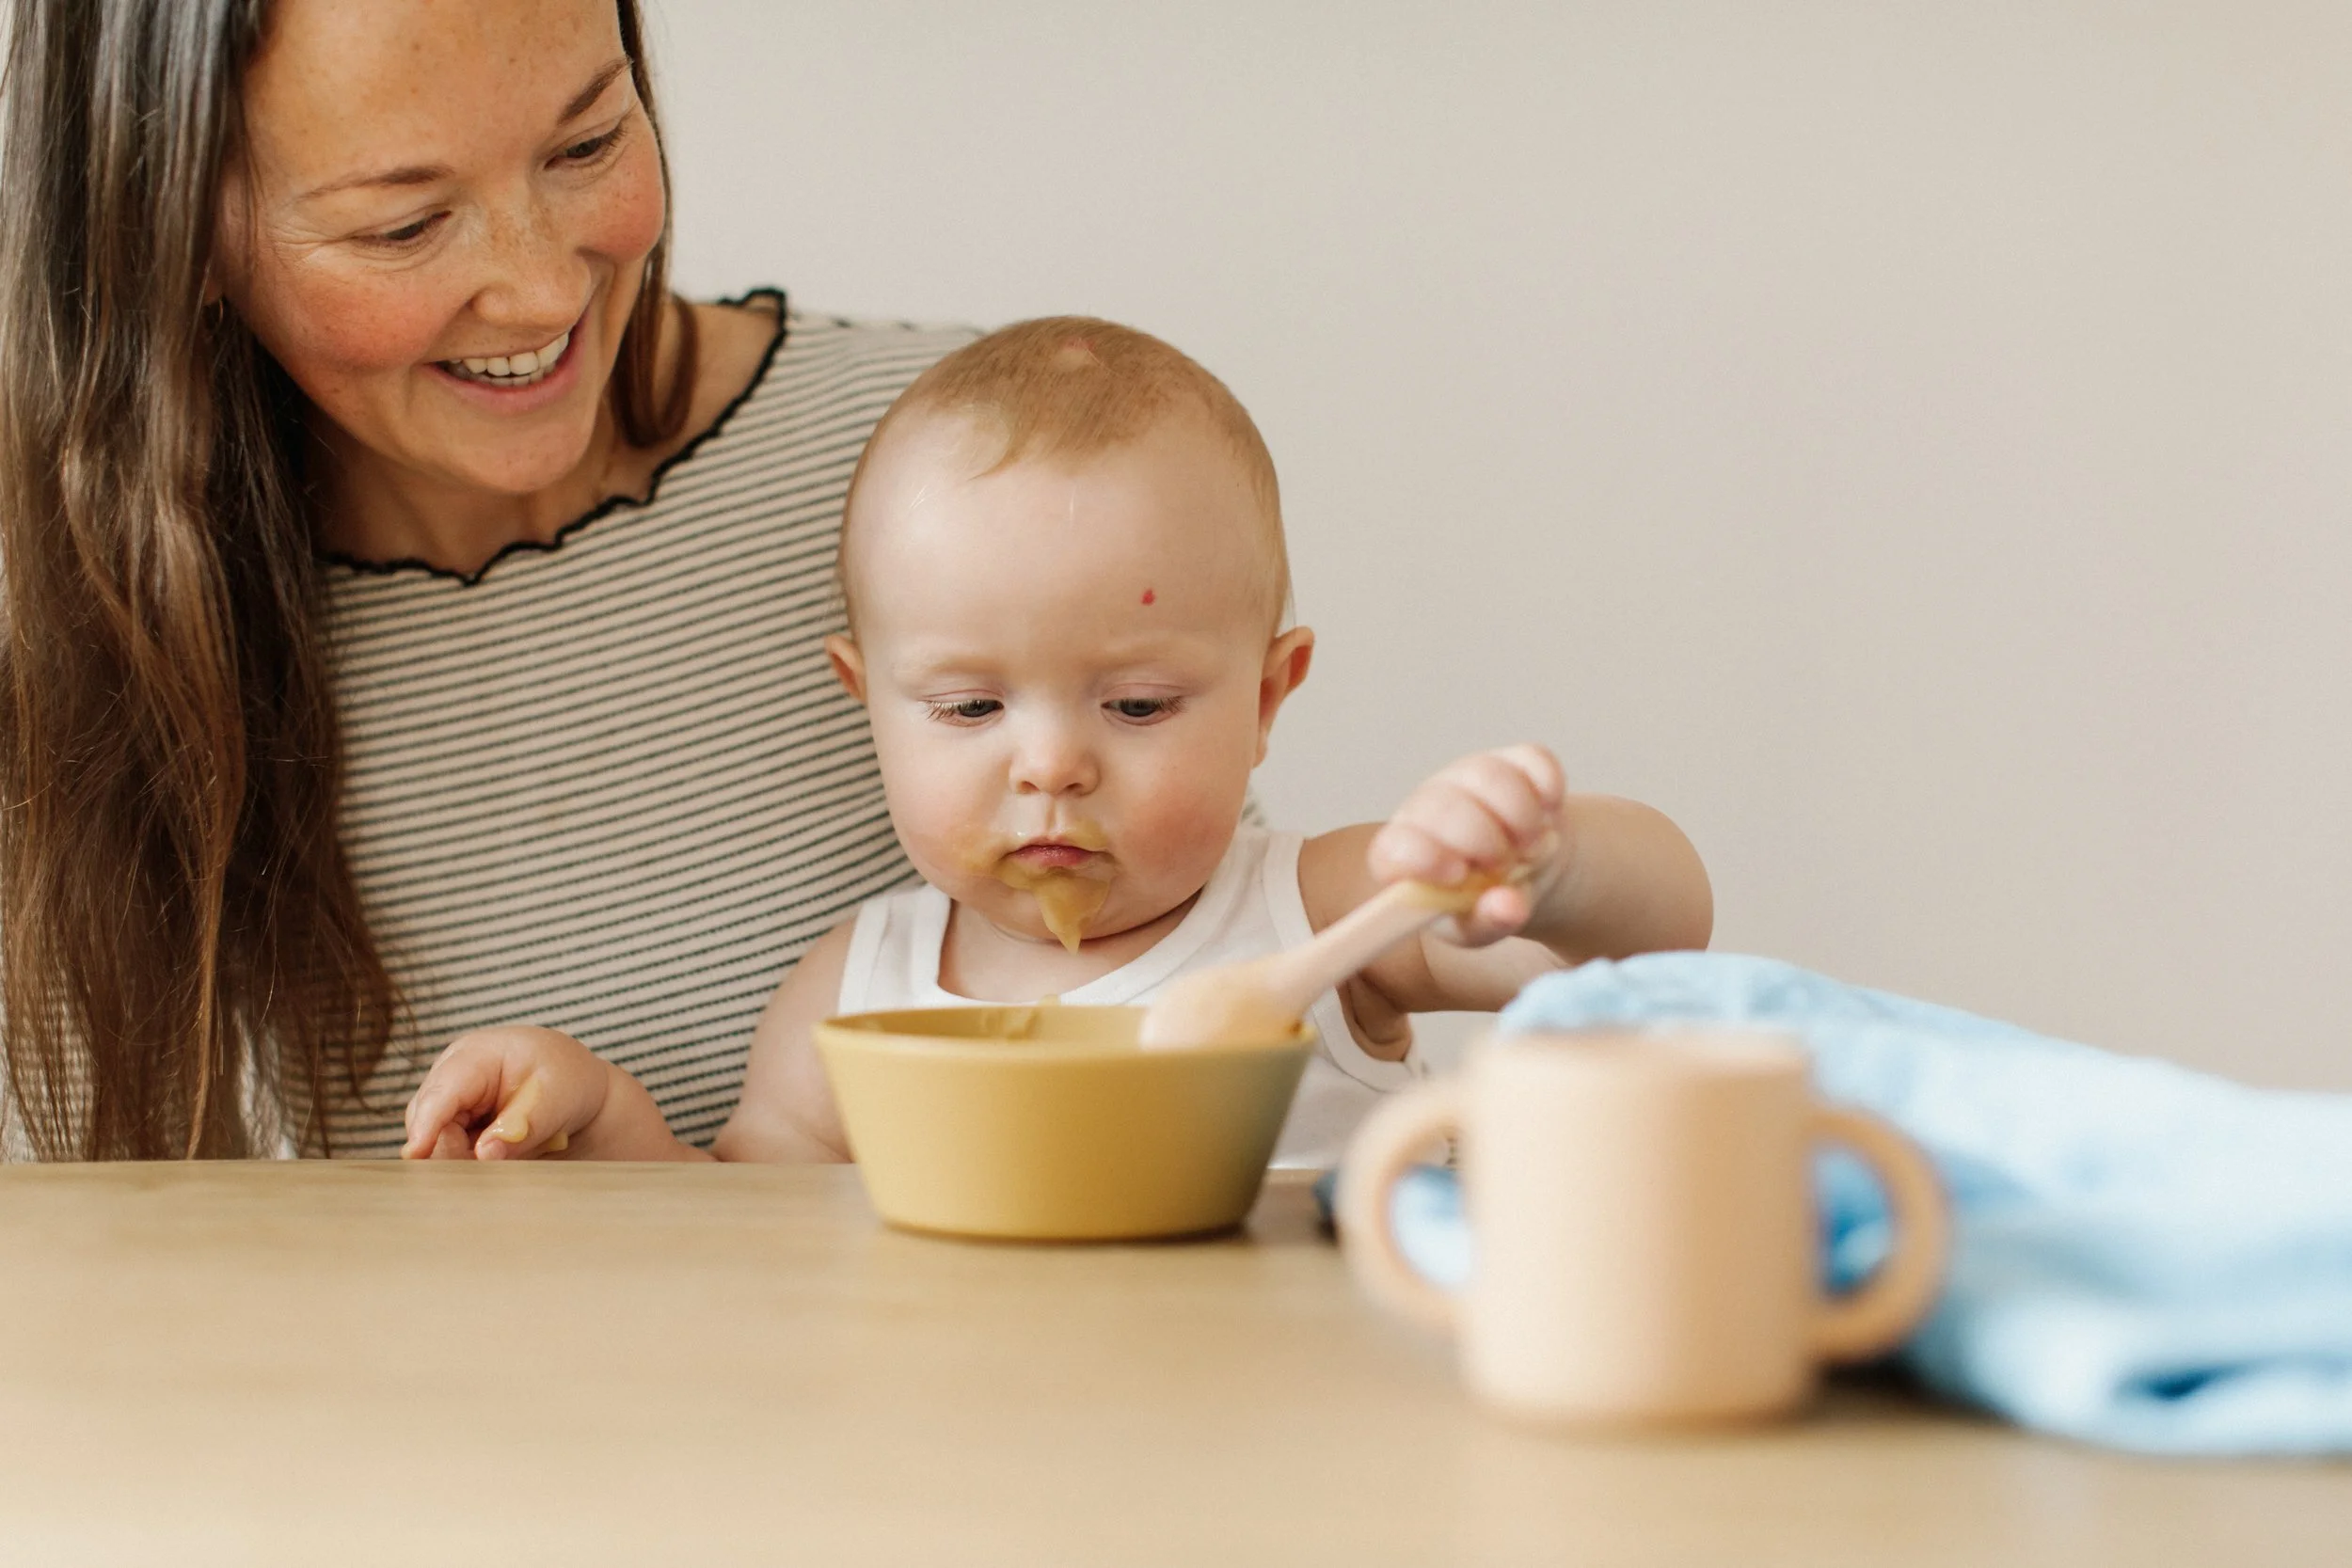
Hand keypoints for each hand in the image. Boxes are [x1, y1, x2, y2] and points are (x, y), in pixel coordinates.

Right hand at [402, 1026, 609, 1160]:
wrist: (578, 1090)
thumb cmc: (568, 1083)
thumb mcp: (558, 1102)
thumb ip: (522, 1128)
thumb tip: (484, 1154)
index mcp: (476, 1054)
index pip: (442, 1092)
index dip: (427, 1124)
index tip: (417, 1155)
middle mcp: (451, 1073)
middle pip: (426, 1120)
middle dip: (453, 1150)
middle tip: (499, 1163)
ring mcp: (448, 1097)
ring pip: (432, 1139)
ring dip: (462, 1157)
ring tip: (511, 1153)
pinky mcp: (452, 1120)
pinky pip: (445, 1148)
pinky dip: (467, 1160)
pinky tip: (498, 1157)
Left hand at [1368, 744, 1570, 946]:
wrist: (1521, 872)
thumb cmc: (1483, 903)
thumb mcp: (1478, 928)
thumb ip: (1487, 923)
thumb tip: (1507, 906)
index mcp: (1405, 854)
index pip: (1394, 848)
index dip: (1423, 857)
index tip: (1457, 875)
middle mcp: (1428, 806)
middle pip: (1444, 806)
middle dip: (1484, 841)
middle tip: (1504, 866)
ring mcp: (1468, 776)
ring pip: (1490, 777)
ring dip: (1521, 819)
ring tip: (1528, 848)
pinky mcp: (1512, 761)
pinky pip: (1534, 761)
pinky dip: (1549, 790)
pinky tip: (1547, 815)